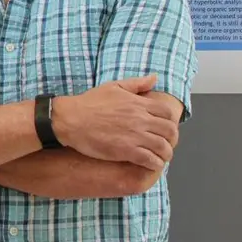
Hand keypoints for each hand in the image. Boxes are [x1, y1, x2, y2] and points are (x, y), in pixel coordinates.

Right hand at [51, 74, 178, 170]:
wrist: (70, 119)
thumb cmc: (89, 102)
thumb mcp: (113, 86)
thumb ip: (136, 83)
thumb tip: (154, 78)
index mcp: (138, 103)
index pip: (168, 113)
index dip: (171, 121)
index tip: (166, 127)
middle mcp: (140, 119)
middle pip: (170, 131)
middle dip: (171, 139)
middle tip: (166, 143)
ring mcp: (134, 136)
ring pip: (163, 147)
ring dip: (165, 153)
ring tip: (161, 156)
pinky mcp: (126, 151)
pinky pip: (150, 160)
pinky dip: (155, 163)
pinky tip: (151, 164)